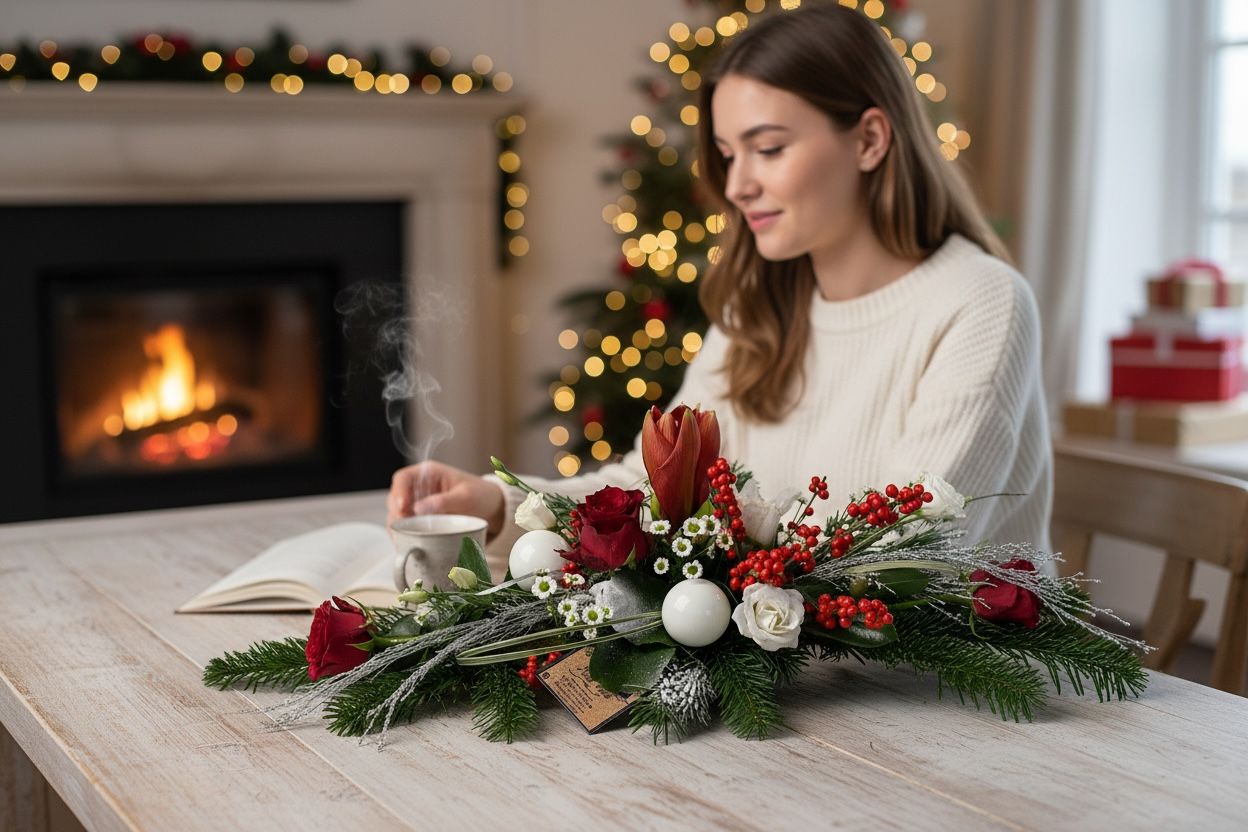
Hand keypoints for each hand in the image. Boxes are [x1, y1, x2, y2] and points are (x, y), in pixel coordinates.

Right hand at [388, 461, 506, 536]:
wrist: (495, 511)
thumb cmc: (482, 497)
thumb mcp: (466, 497)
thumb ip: (444, 501)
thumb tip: (418, 509)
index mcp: (429, 474)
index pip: (403, 479)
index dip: (398, 493)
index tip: (403, 509)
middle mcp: (420, 489)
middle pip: (396, 499)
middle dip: (396, 515)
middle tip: (404, 529)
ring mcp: (420, 506)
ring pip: (399, 516)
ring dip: (399, 528)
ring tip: (405, 540)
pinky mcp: (423, 522)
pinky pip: (408, 528)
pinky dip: (406, 536)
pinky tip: (408, 545)